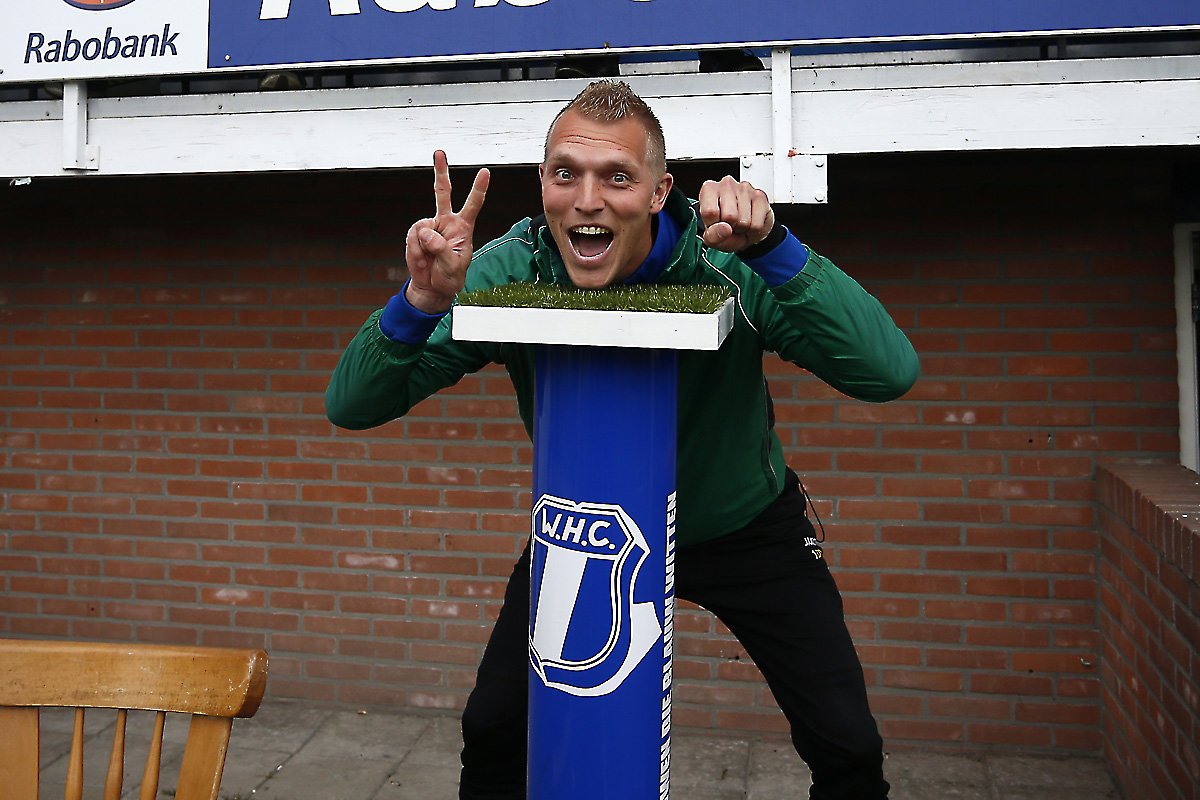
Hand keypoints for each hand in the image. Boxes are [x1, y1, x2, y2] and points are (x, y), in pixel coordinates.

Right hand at [404, 150, 489, 313]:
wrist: (431, 286)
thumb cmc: (449, 277)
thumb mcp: (452, 266)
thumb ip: (441, 249)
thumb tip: (426, 232)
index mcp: (463, 227)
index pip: (473, 205)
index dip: (478, 189)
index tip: (485, 172)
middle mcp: (447, 222)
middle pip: (443, 192)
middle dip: (440, 172)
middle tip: (439, 152)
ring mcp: (430, 226)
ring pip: (424, 228)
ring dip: (424, 247)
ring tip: (430, 260)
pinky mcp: (415, 233)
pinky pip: (412, 237)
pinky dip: (415, 250)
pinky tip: (422, 258)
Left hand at [698, 176, 774, 252]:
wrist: (745, 232)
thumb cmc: (724, 229)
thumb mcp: (712, 237)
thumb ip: (713, 235)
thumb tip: (725, 228)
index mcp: (709, 189)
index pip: (709, 212)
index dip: (714, 225)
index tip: (715, 223)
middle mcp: (727, 184)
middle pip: (729, 216)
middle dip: (731, 227)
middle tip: (730, 224)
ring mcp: (745, 188)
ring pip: (744, 221)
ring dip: (743, 229)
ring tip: (740, 223)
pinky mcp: (761, 196)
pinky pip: (757, 224)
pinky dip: (754, 230)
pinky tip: (750, 221)